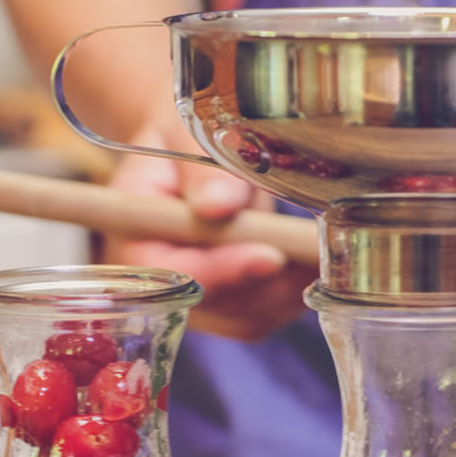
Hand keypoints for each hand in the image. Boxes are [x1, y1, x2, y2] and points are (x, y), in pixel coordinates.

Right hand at [102, 123, 318, 341]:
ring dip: (289, 289)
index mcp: (135, 243)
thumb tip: (219, 204)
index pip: (178, 273)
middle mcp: (162, 284)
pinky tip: (314, 259)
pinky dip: (295, 289)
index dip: (225, 270)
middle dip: (269, 284)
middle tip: (312, 253)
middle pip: (218, 307)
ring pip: (248, 318)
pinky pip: (265, 311)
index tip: (270, 256)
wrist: (182, 151)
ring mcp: (197, 297)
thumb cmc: (176, 141)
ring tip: (320, 251)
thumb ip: (198, 171)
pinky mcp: (228, 300)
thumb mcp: (179, 138)